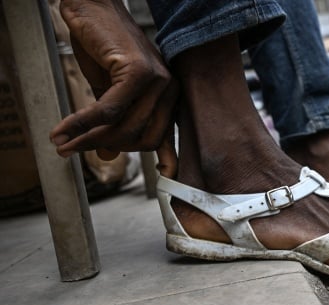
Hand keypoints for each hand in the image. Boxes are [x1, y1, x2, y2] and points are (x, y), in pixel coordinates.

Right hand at [51, 0, 177, 176]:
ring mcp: (158, 80)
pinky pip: (109, 110)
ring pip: (124, 126)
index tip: (142, 170)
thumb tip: (107, 156)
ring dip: (89, 139)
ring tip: (64, 143)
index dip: (149, 157)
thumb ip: (113, 122)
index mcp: (169, 97)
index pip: (160, 138)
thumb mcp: (110, 91)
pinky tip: (64, 130)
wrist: (93, 9)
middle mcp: (170, 89)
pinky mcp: (139, 72)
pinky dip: (83, 124)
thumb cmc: (103, 47)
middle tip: (74, 149)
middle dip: (105, 147)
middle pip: (142, 138)